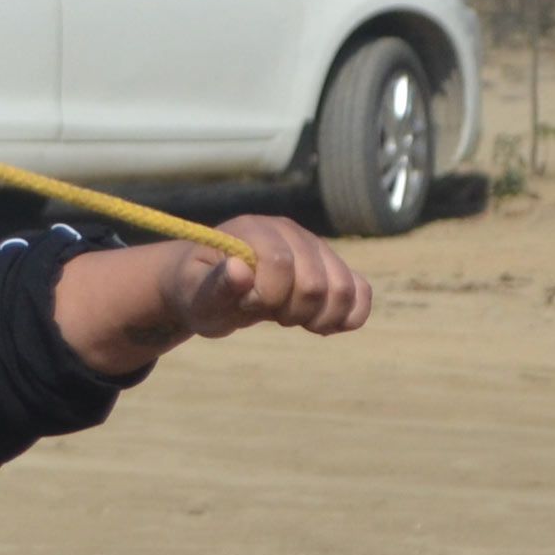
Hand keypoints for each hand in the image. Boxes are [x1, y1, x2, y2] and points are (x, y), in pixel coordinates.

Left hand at [51, 213, 371, 372]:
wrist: (207, 287)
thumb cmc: (197, 292)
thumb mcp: (194, 296)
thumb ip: (213, 287)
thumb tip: (239, 270)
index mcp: (254, 230)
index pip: (281, 264)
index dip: (266, 296)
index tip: (246, 304)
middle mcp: (289, 231)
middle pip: (316, 282)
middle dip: (290, 311)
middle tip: (266, 314)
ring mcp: (315, 248)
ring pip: (345, 288)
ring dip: (320, 317)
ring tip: (290, 319)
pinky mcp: (331, 267)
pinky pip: (361, 292)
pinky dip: (348, 316)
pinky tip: (320, 325)